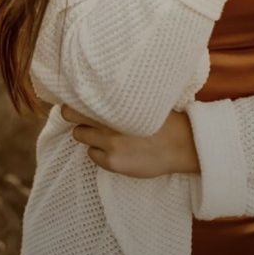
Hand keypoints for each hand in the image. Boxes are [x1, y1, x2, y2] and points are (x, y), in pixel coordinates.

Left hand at [60, 103, 199, 177]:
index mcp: (116, 106)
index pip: (79, 101)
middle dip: (74, 116)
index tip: (73, 100)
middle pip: (72, 117)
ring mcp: (109, 145)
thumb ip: (118, 99)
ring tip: (103, 133)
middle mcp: (109, 125)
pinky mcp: (113, 162)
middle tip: (80, 116)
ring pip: (80, 136)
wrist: (181, 144)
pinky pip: (93, 155)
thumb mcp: (141, 101)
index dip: (73, 101)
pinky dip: (99, 151)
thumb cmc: (164, 119)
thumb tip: (97, 92)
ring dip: (88, 134)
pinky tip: (114, 148)